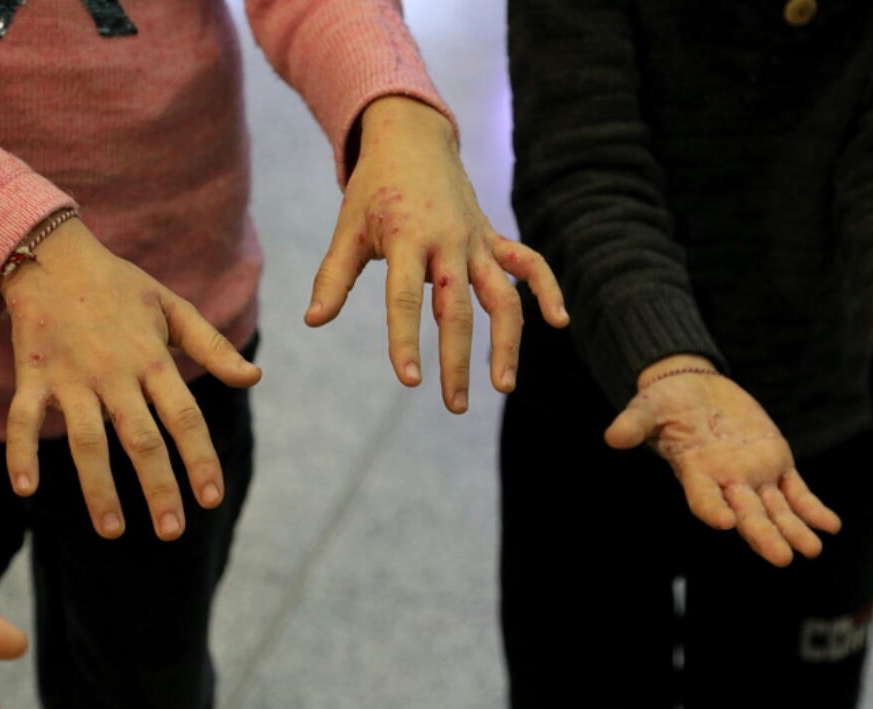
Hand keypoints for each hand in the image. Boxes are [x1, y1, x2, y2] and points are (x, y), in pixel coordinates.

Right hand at [0, 218, 262, 540]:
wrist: (52, 253)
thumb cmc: (120, 287)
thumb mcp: (174, 308)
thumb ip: (213, 347)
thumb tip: (255, 377)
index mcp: (153, 359)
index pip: (184, 418)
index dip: (200, 459)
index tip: (212, 499)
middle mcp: (114, 373)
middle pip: (140, 440)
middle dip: (158, 488)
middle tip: (172, 531)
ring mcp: (70, 377)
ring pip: (84, 440)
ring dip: (98, 487)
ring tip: (113, 531)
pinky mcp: (31, 374)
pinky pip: (22, 419)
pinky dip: (20, 452)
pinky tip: (26, 489)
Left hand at [305, 95, 568, 412]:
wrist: (410, 138)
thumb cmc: (373, 190)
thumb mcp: (348, 230)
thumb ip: (333, 278)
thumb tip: (313, 322)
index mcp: (406, 239)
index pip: (405, 299)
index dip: (406, 340)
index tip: (410, 381)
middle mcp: (447, 241)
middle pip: (458, 309)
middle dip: (458, 360)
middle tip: (455, 405)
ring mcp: (476, 239)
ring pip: (501, 297)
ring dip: (506, 342)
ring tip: (504, 386)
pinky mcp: (493, 237)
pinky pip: (528, 263)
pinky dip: (547, 288)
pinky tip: (559, 321)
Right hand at [605, 356, 841, 565]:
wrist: (693, 390)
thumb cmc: (664, 404)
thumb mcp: (646, 408)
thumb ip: (634, 424)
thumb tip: (612, 436)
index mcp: (695, 472)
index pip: (703, 498)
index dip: (711, 509)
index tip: (723, 522)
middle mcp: (726, 481)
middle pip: (747, 514)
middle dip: (763, 536)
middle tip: (781, 559)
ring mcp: (753, 475)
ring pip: (776, 510)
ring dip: (793, 530)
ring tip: (811, 550)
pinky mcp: (774, 463)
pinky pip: (797, 491)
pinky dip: (812, 508)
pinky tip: (830, 526)